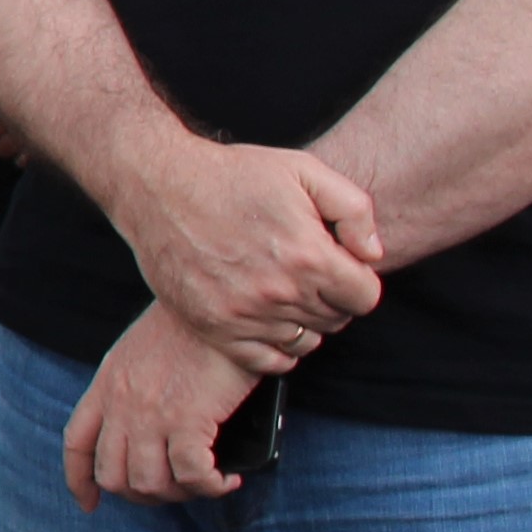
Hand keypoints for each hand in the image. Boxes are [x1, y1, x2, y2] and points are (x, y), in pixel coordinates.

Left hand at [60, 302, 262, 508]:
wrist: (213, 300)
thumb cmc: (189, 323)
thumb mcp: (140, 351)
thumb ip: (135, 386)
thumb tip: (156, 424)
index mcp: (106, 386)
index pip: (77, 443)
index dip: (80, 480)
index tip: (89, 503)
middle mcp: (121, 405)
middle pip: (114, 475)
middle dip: (144, 495)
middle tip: (177, 488)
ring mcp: (150, 415)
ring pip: (150, 483)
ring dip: (180, 494)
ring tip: (205, 483)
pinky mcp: (187, 419)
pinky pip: (191, 475)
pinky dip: (210, 486)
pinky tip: (226, 480)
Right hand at [121, 138, 379, 374]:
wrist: (160, 186)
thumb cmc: (232, 176)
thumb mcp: (304, 171)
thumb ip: (354, 210)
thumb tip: (372, 254)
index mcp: (308, 255)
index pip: (364, 297)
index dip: (358, 281)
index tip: (340, 268)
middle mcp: (279, 292)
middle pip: (335, 320)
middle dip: (332, 299)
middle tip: (308, 275)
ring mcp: (244, 314)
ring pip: (303, 341)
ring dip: (303, 322)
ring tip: (285, 294)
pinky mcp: (214, 327)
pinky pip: (266, 361)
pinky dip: (276, 349)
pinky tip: (268, 321)